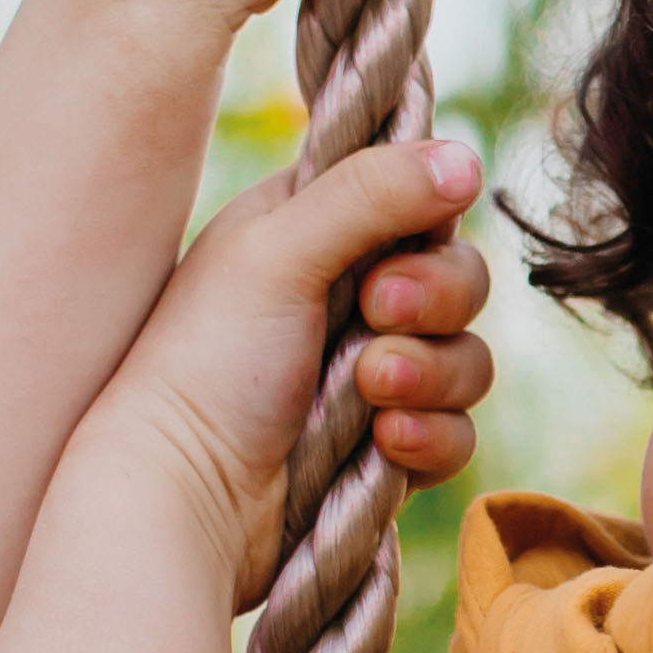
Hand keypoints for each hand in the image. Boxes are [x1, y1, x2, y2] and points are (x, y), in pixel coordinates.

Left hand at [99, 126, 494, 585]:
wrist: (185, 497)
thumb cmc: (207, 362)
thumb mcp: (279, 254)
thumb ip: (371, 194)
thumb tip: (467, 155)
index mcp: (316, 228)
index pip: (419, 199)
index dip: (427, 222)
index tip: (388, 254)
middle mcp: (350, 295)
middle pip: (461, 277)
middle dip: (435, 301)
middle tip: (376, 315)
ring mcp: (371, 375)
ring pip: (468, 359)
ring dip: (430, 375)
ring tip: (368, 394)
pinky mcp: (386, 446)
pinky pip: (457, 433)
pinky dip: (429, 438)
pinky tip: (382, 444)